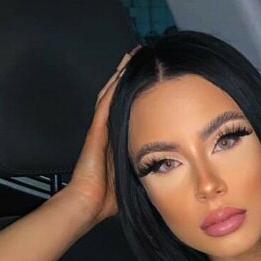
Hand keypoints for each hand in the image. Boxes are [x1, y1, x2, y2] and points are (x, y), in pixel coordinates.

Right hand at [66, 46, 141, 224]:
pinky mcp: (96, 131)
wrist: (88, 203)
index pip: (130, 111)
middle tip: (140, 57)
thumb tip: (172, 172)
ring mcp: (100, 129)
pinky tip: (120, 73)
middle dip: (128, 77)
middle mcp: (108, 131)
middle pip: (119, 97)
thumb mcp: (135, 180)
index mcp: (118, 142)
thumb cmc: (109, 199)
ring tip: (131, 56)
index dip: (138, 94)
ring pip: (110, 95)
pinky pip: (104, 104)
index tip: (152, 80)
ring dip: (120, 75)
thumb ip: (148, 172)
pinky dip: (112, 88)